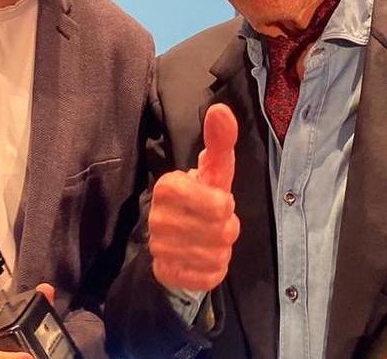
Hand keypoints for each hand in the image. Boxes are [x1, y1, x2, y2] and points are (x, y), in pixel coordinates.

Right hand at [148, 103, 240, 291]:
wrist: (176, 241)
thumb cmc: (201, 197)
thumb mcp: (213, 171)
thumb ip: (220, 141)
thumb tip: (220, 109)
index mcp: (168, 187)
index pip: (217, 204)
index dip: (225, 205)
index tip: (217, 202)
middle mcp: (158, 216)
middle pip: (222, 231)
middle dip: (228, 228)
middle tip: (216, 222)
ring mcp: (159, 247)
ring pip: (217, 255)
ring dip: (222, 249)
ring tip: (209, 239)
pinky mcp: (165, 273)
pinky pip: (209, 276)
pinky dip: (214, 269)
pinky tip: (203, 258)